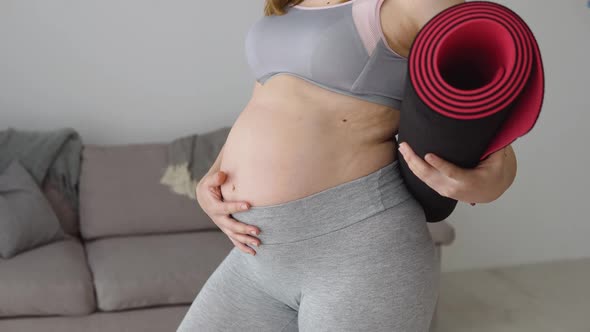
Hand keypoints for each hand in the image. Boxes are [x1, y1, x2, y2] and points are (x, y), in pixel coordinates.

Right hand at [196, 170, 260, 255]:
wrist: (204, 197)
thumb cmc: (210, 186)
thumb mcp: (209, 181)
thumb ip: (216, 178)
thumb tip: (222, 175)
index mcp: (213, 207)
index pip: (226, 208)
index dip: (236, 207)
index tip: (249, 205)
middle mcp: (218, 219)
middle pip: (231, 226)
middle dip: (244, 229)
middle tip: (257, 230)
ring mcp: (222, 225)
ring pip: (234, 235)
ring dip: (246, 240)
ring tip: (258, 243)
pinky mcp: (226, 229)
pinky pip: (234, 240)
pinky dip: (242, 246)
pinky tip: (252, 252)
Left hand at [397, 142, 511, 203]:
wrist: (490, 192)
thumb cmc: (494, 173)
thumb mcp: (498, 161)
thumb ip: (495, 146)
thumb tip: (497, 127)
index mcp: (469, 181)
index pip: (451, 172)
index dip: (439, 164)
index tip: (428, 155)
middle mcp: (453, 188)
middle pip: (430, 175)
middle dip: (415, 160)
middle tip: (405, 146)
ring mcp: (444, 190)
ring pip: (423, 178)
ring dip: (411, 163)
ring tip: (403, 148)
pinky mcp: (439, 189)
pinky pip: (423, 179)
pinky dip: (413, 168)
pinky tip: (407, 157)